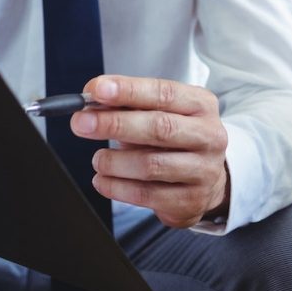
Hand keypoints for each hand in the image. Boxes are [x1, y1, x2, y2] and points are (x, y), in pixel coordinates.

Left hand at [70, 75, 228, 227]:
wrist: (209, 181)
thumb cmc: (178, 139)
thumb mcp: (164, 113)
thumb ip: (131, 106)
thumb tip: (93, 100)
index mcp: (202, 105)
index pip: (164, 93)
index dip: (129, 90)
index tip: (98, 89)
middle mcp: (209, 135)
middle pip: (160, 127)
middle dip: (116, 123)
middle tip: (82, 123)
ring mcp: (203, 170)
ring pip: (151, 164)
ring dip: (114, 161)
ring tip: (98, 159)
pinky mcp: (189, 200)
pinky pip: (146, 195)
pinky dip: (116, 187)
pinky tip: (102, 180)